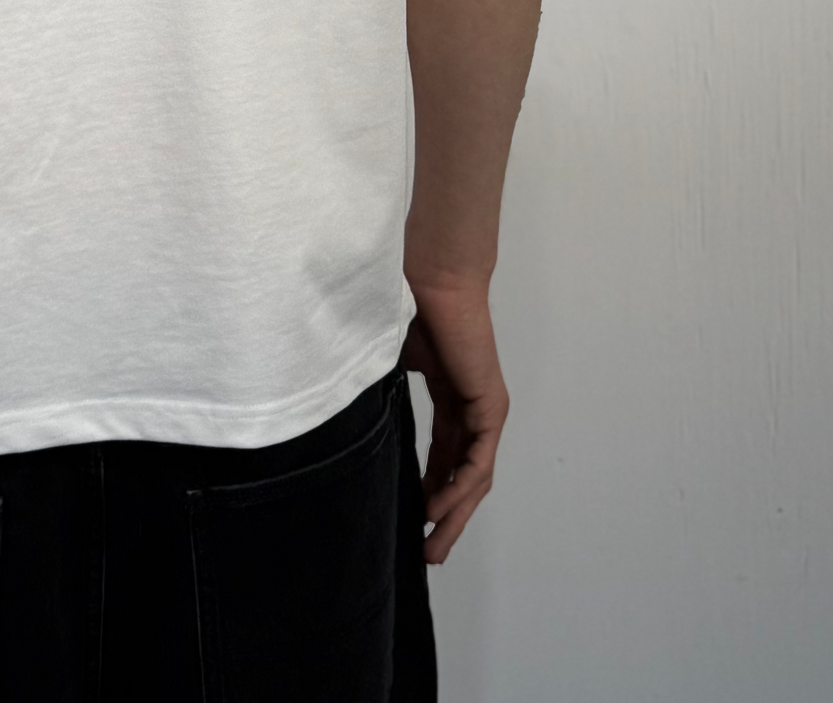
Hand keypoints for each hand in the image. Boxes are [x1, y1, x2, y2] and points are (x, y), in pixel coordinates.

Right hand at [400, 278, 509, 563]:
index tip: (411, 518)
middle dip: (444, 518)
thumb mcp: (388, 360)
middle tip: (427, 555)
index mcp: (449, 394)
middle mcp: (470, 407)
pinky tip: (437, 511)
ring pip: (472, 478)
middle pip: (461, 475)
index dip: (429, 488)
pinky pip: (477, 462)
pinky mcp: (490, 407)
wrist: (433, 276)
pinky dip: (459, 490)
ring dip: (454, 516)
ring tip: (432, 548)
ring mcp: (484, 409)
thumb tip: (342, 412)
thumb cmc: (408, 305)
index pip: (443, 454)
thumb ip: (377, 389)